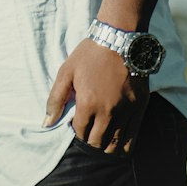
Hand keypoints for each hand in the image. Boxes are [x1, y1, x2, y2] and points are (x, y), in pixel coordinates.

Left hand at [42, 38, 149, 153]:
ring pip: (115, 144)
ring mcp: (126, 111)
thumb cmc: (90, 54)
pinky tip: (118, 144)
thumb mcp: (66, 72)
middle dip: (90, 141)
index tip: (78, 126)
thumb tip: (46, 123)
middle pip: (97, 142)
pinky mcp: (139, 108)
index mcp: (88, 104)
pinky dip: (124, 146)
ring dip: (106, 146)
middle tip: (89, 133)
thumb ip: (55, 99)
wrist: (120, 38)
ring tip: (102, 140)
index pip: (81, 133)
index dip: (77, 132)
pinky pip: (132, 138)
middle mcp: (108, 112)